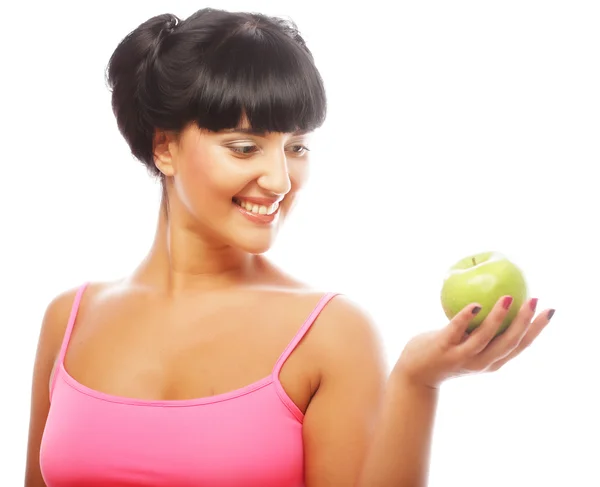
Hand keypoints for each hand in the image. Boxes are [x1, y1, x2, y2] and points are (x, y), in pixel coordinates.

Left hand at [394, 296, 554, 388]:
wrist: (415, 374)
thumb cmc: (444, 354)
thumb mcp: (469, 345)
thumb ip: (481, 331)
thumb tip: (497, 300)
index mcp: (492, 361)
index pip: (521, 346)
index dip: (537, 329)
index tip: (550, 310)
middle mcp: (481, 362)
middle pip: (510, 343)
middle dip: (526, 322)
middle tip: (535, 300)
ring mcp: (462, 356)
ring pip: (485, 338)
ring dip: (499, 318)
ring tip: (509, 298)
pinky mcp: (443, 348)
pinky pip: (456, 330)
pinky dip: (466, 317)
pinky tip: (476, 304)